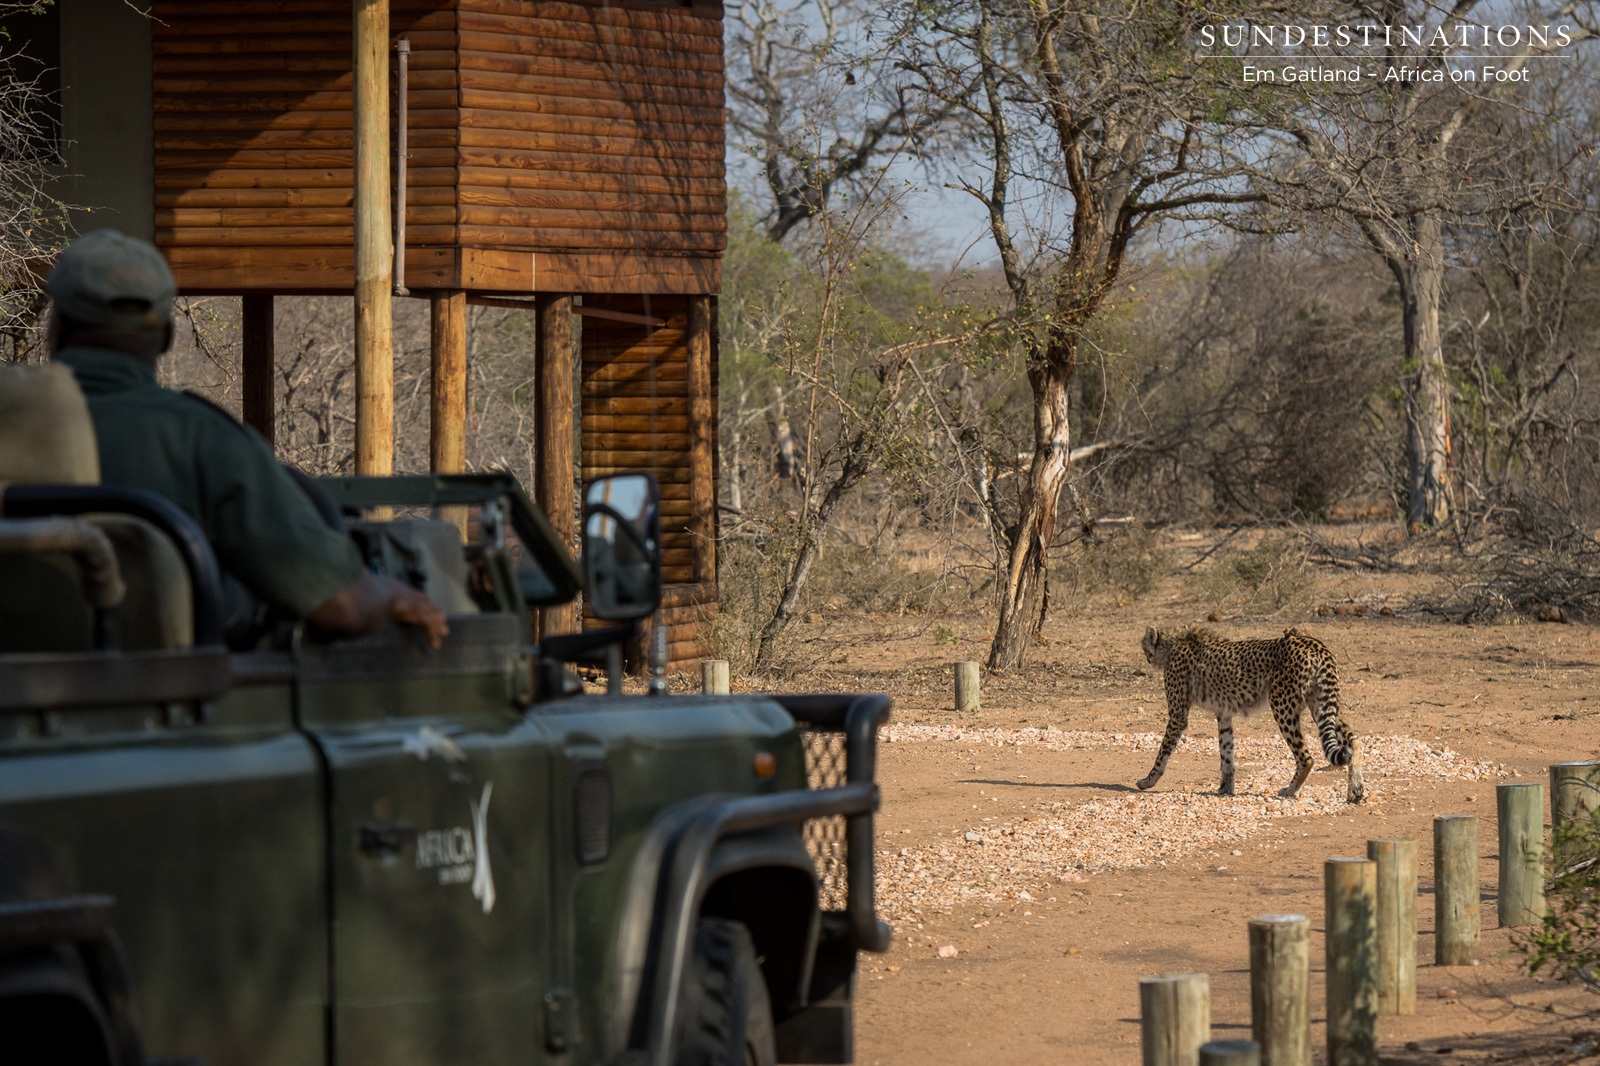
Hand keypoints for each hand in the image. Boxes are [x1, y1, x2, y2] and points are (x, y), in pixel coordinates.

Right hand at [309, 571, 448, 646]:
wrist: (359, 595)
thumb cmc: (349, 593)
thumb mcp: (346, 596)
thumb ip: (341, 601)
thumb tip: (326, 607)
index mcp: (385, 586)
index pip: (400, 591)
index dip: (409, 597)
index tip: (416, 601)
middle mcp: (399, 590)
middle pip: (419, 598)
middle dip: (429, 607)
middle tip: (439, 615)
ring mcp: (408, 599)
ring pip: (427, 611)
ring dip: (435, 621)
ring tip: (444, 631)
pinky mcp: (413, 611)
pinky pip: (427, 623)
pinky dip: (432, 632)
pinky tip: (436, 643)